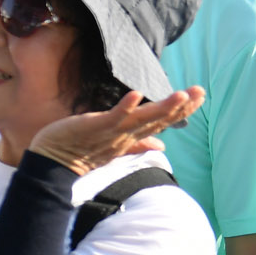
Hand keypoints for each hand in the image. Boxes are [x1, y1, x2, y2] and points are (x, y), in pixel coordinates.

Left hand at [28, 88, 206, 175]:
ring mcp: (113, 132)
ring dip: (163, 107)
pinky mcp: (96, 127)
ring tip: (182, 94)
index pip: (161, 122)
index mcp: (132, 137)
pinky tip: (137, 95)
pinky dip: (125, 106)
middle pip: (159, 120)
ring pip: (143, 119)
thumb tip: (161, 146)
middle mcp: (127, 135)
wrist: (54, 162)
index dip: (180, 111)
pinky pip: (114, 116)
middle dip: (181, 107)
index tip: (198, 97)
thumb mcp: (114, 145)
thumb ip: (138, 143)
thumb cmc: (82, 151)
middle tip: (201, 92)